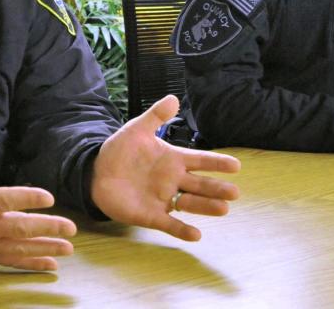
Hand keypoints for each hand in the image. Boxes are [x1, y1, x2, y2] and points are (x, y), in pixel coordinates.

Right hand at [0, 128, 76, 270]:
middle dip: (46, 228)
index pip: (3, 200)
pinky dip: (31, 263)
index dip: (26, 199)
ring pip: (18, 247)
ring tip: (68, 247)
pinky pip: (10, 260)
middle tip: (70, 227)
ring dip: (45, 248)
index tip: (48, 197)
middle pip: (17, 228)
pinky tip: (51, 263)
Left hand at [90, 95, 240, 241]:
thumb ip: (156, 116)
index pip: (200, 160)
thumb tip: (174, 98)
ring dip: (206, 207)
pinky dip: (182, 230)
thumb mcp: (137, 129)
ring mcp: (163, 198)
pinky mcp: (150, 215)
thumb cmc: (120, 150)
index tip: (236, 165)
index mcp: (173, 160)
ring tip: (223, 209)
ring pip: (190, 204)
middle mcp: (173, 180)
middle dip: (217, 189)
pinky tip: (196, 235)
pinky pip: (169, 224)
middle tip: (235, 192)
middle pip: (200, 185)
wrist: (97, 172)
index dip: (217, 163)